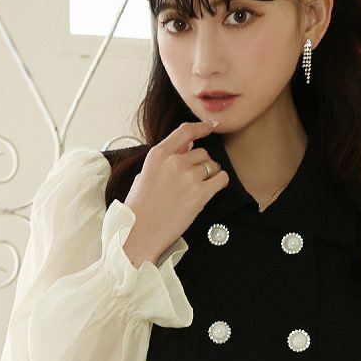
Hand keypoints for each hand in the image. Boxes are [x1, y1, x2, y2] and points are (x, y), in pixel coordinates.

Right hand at [122, 120, 228, 266]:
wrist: (140, 232)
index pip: (185, 131)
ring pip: (212, 165)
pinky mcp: (201, 193)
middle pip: (201, 152)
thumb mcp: (145, 175)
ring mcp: (189, 176)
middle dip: (200, 163)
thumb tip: (187, 147)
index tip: (210, 127)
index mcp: (158, 154)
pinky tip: (212, 189)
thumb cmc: (139, 208)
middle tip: (193, 180)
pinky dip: (220, 182)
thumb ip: (165, 160)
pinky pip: (221, 179)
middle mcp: (175, 161)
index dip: (201, 127)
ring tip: (198, 188)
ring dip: (210, 174)